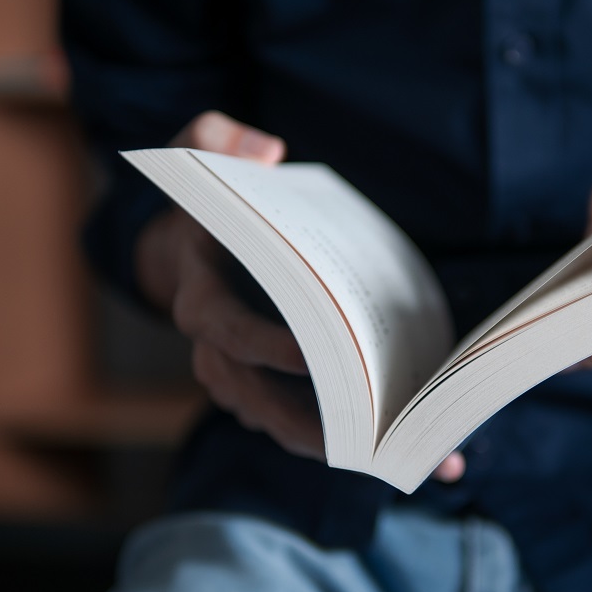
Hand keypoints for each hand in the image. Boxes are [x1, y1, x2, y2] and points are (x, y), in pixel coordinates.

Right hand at [136, 111, 464, 480]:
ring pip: (277, 421)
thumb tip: (265, 151)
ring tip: (400, 454)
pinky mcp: (262, 386)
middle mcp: (212, 347)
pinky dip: (340, 439)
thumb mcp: (196, 152)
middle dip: (308, 424)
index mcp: (201, 294)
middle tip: (370, 436)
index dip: (263, 345)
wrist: (191, 248)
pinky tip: (399, 450)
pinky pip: (294, 420)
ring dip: (334, 444)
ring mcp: (236, 373)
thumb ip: (217, 138)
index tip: (311, 355)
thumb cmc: (206, 204)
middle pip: (255, 398)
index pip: (225, 329)